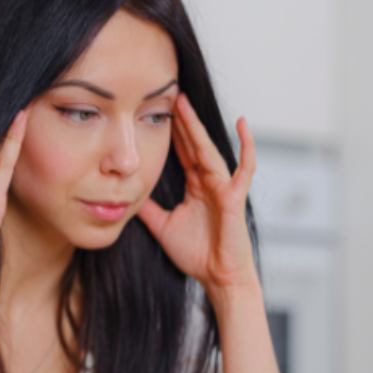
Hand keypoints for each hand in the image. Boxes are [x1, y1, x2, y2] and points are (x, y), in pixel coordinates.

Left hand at [136, 93, 258, 298]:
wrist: (217, 277)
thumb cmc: (197, 255)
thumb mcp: (162, 227)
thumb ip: (146, 209)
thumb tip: (125, 193)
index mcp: (195, 187)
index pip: (182, 152)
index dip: (171, 132)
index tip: (157, 110)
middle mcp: (209, 182)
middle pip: (193, 145)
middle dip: (181, 121)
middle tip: (168, 94)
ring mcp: (224, 187)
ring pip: (209, 150)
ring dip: (197, 127)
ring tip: (185, 103)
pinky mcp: (235, 197)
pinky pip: (244, 168)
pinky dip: (246, 146)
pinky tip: (242, 123)